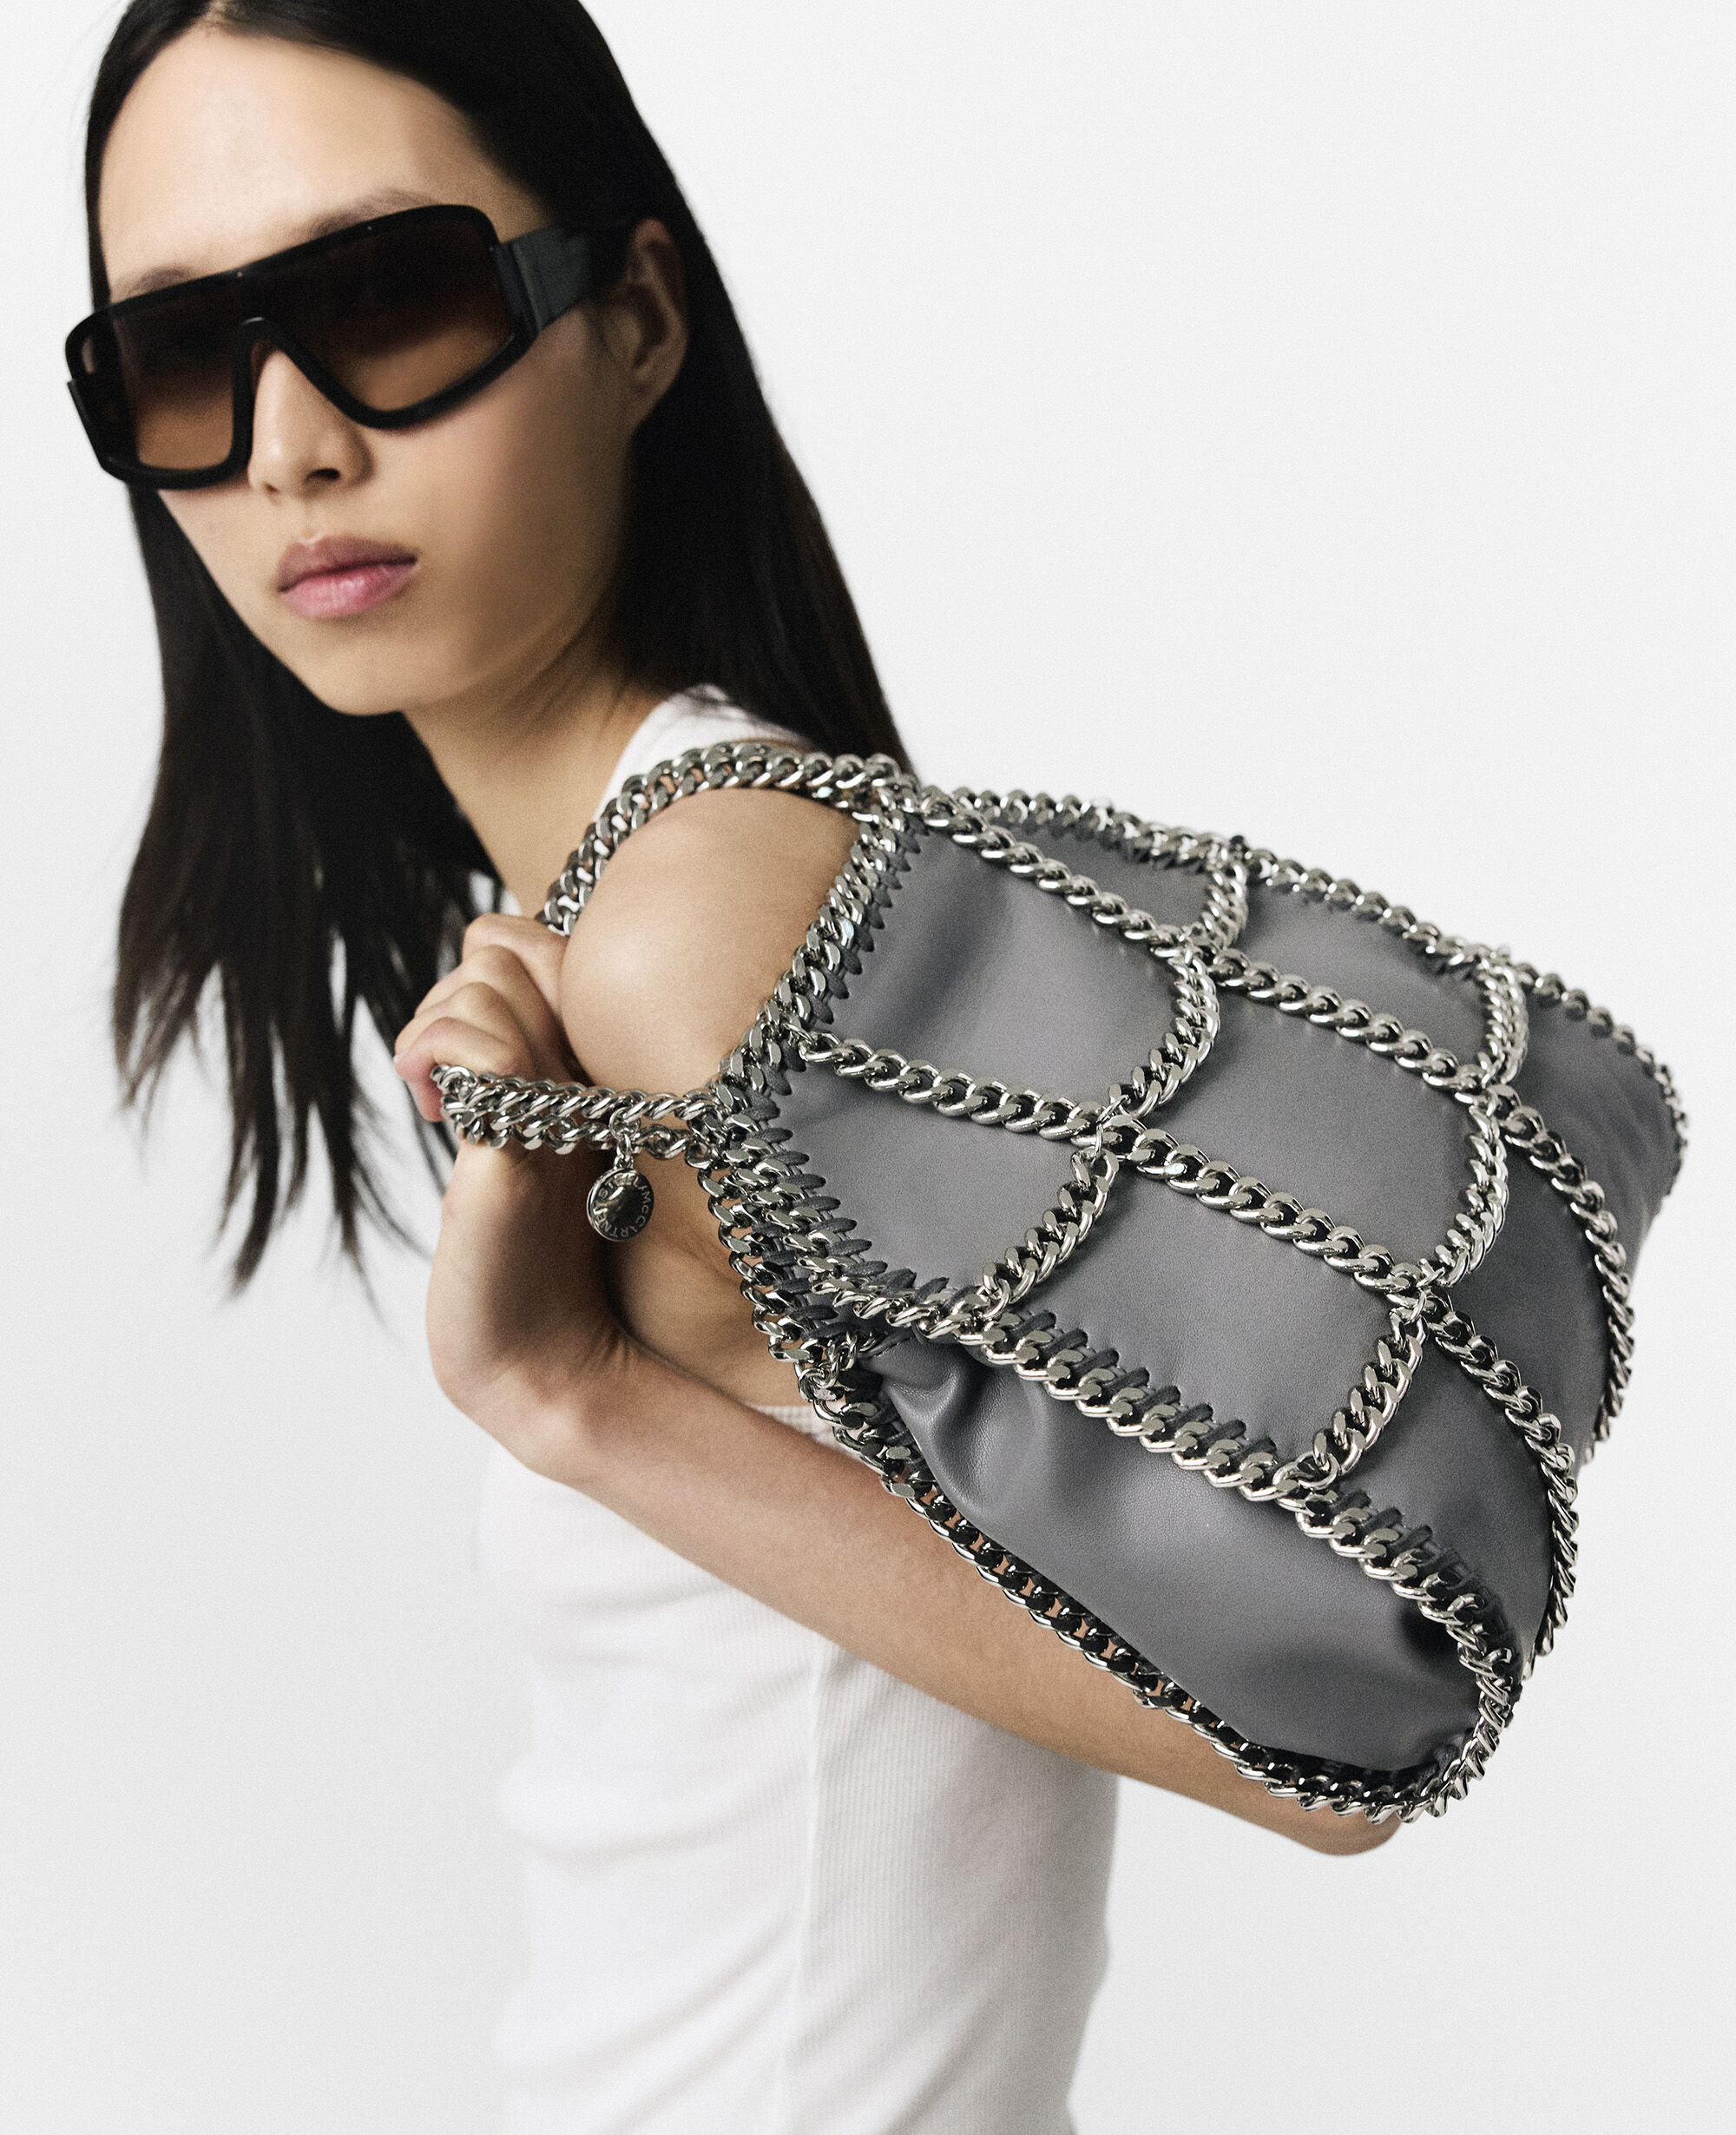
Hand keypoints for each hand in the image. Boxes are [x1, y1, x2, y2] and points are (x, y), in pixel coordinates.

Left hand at [392, 913, 625, 1480]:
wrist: (541, 1367)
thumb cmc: (524, 1263)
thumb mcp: (520, 1143)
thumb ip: (513, 1070)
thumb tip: (473, 992)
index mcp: (598, 1068)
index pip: (535, 942)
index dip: (486, 977)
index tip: (464, 1059)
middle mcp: (596, 1074)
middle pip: (505, 947)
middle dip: (450, 996)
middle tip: (443, 1078)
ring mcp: (563, 1107)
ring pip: (486, 983)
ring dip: (432, 1029)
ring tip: (434, 1098)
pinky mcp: (520, 1151)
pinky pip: (483, 1047)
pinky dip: (433, 1052)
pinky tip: (427, 1105)